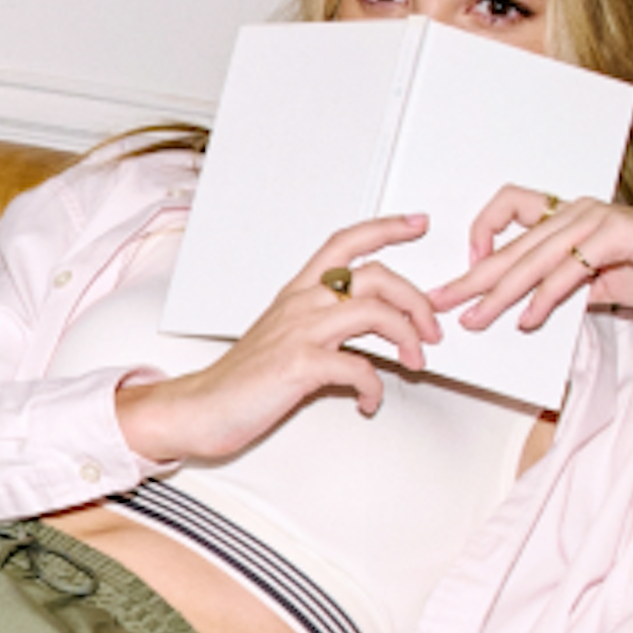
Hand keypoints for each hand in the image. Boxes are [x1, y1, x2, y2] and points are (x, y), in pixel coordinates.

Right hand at [115, 215, 437, 462]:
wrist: (201, 408)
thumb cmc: (241, 379)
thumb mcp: (282, 338)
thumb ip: (322, 327)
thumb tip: (368, 335)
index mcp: (297, 293)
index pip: (345, 243)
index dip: (385, 228)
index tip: (417, 224)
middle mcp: (300, 304)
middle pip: (375, 274)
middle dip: (416, 300)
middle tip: (431, 327)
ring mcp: (299, 332)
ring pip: (374, 311)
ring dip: (407, 337)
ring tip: (415, 362)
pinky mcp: (300, 365)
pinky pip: (359, 368)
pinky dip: (375, 388)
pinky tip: (370, 401)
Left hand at [435, 187, 632, 331]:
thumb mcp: (606, 282)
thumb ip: (571, 288)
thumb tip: (535, 307)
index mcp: (574, 216)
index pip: (511, 211)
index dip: (484, 234)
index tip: (468, 269)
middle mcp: (579, 211)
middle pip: (511, 244)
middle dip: (472, 277)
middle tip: (443, 300)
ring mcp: (597, 220)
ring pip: (532, 259)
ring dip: (500, 293)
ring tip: (475, 318)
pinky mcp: (616, 235)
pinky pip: (567, 271)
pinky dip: (544, 299)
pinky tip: (528, 320)